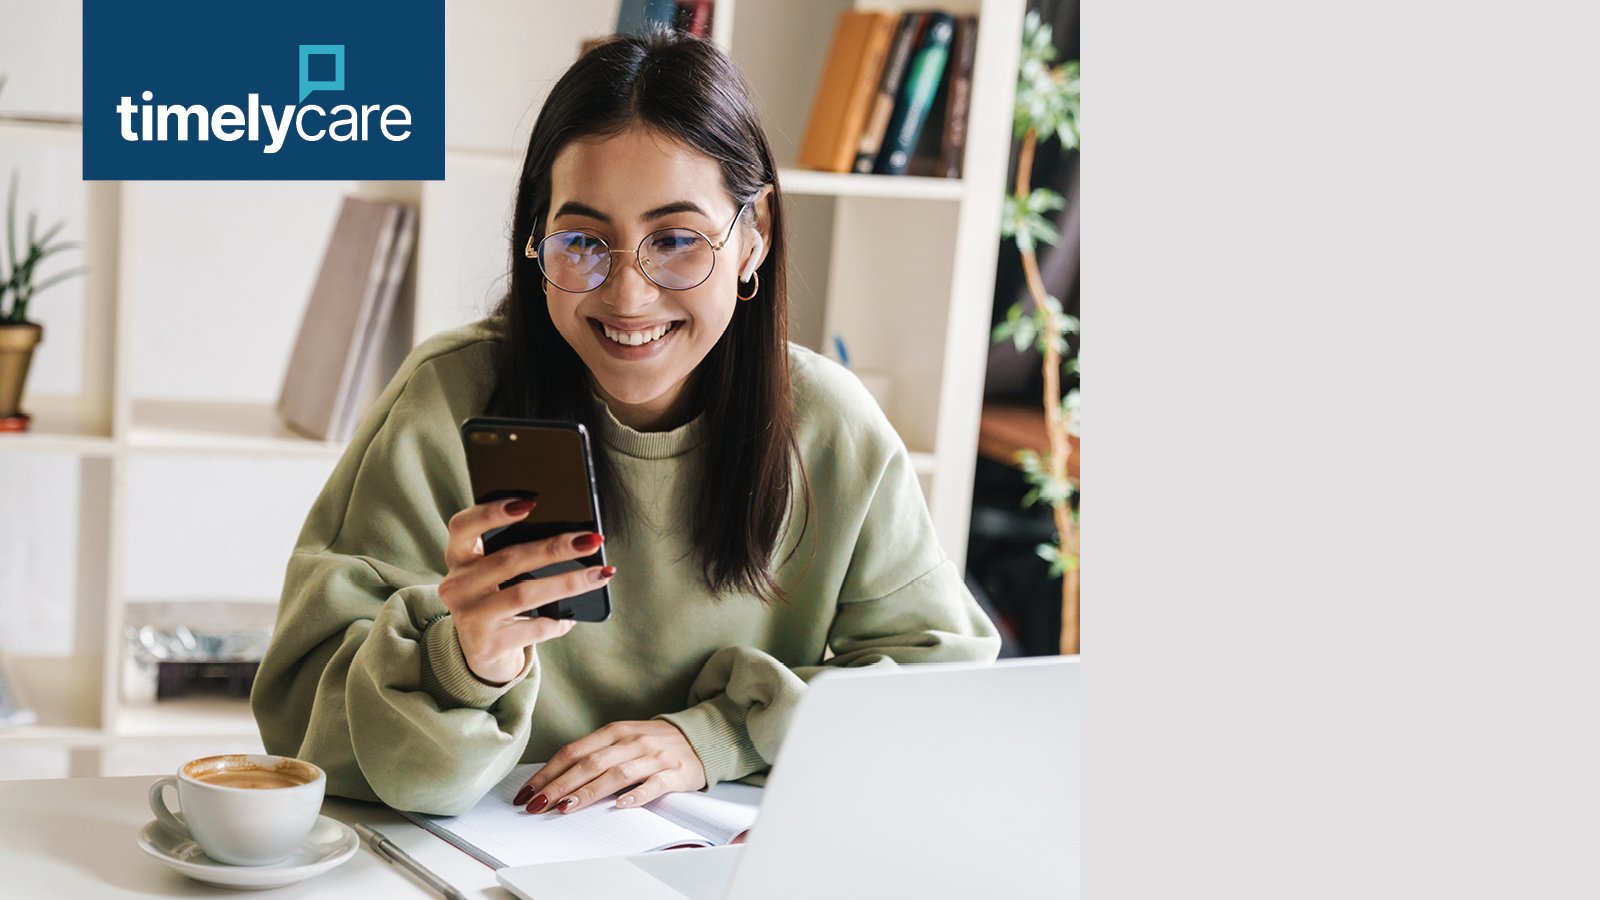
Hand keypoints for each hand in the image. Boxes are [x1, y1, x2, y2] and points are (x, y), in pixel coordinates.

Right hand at [439, 498, 615, 684]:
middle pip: (509, 559)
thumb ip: (514, 553)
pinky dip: (558, 621)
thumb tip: (574, 537)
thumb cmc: (496, 599)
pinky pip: (533, 628)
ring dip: (568, 582)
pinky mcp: (487, 644)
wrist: (482, 653)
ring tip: (599, 574)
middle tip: (591, 540)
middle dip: (555, 548)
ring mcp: (469, 616)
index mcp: (458, 557)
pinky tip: (573, 617)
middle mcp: (457, 585)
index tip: (530, 503)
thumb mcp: (494, 574)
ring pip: (524, 594)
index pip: (463, 526)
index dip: (491, 513)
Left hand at [511, 721, 706, 813]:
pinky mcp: (674, 773)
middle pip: (589, 764)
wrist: (700, 737)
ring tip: (565, 807)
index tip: (527, 792)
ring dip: (588, 791)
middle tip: (536, 805)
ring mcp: (653, 757)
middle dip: (559, 785)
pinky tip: (621, 805)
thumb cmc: (653, 743)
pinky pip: (654, 784)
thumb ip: (594, 754)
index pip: (573, 752)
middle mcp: (631, 742)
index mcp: (614, 732)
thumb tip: (555, 778)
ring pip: (616, 774)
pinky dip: (637, 794)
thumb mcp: (622, 740)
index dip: (548, 772)